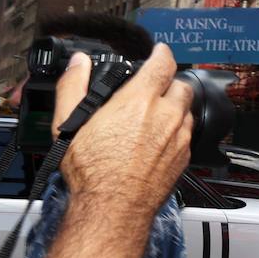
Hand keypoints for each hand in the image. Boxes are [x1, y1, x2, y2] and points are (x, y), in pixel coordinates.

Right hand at [57, 45, 193, 221]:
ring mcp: (180, 137)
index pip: (163, 63)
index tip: (160, 51)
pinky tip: (161, 138)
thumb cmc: (94, 170)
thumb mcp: (70, 123)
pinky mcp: (185, 156)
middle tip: (155, 88)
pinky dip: (178, 130)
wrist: (114, 206)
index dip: (162, 53)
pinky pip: (188, 134)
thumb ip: (74, 86)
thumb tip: (79, 64)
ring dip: (176, 107)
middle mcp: (167, 115)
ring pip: (187, 110)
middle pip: (181, 85)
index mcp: (140, 100)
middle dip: (170, 82)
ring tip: (156, 114)